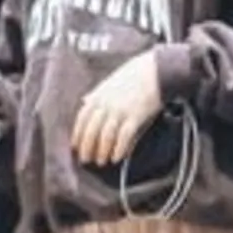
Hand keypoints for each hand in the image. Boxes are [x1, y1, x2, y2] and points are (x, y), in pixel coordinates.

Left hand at [72, 51, 161, 165]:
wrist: (156, 70)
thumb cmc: (134, 75)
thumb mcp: (110, 82)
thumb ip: (97, 93)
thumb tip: (85, 101)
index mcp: (98, 97)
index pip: (82, 119)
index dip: (77, 135)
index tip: (76, 147)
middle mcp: (106, 105)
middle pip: (91, 131)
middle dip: (87, 147)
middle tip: (86, 159)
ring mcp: (121, 111)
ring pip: (106, 136)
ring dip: (102, 151)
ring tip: (102, 161)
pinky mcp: (136, 116)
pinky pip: (124, 136)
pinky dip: (119, 148)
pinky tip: (117, 157)